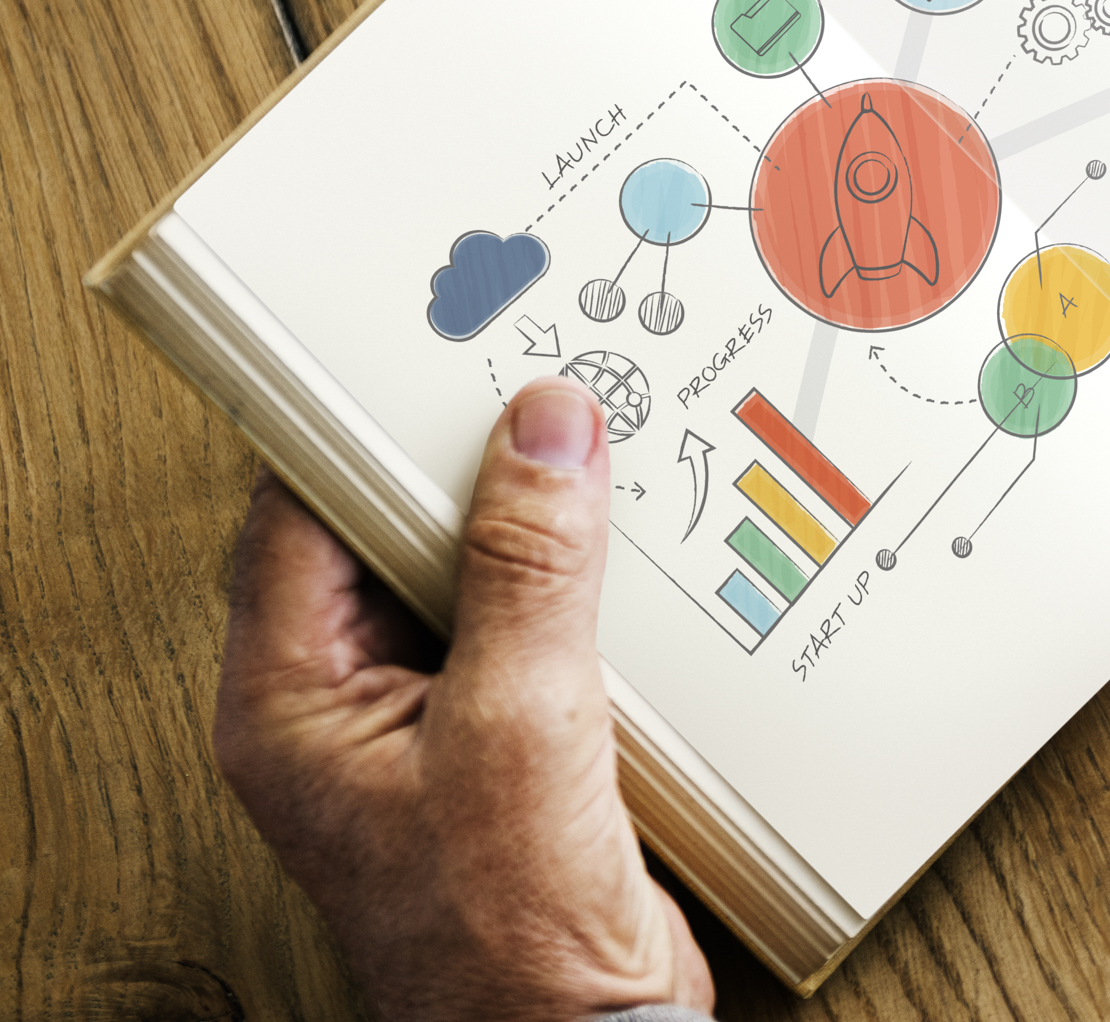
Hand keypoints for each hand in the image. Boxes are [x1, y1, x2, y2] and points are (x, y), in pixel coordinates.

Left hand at [214, 378, 713, 1021]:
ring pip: (471, 579)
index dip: (365, 430)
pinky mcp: (505, 748)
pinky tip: (635, 558)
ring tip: (598, 462)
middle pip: (390, 535)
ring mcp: (427, 728)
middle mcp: (344, 709)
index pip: (299, 516)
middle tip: (539, 395)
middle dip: (471, 468)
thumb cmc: (505, 935)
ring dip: (538, 529)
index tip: (437, 356)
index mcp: (291, 703)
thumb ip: (528, 571)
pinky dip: (582, 590)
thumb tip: (543, 434)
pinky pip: (532, 630)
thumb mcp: (518, 724)